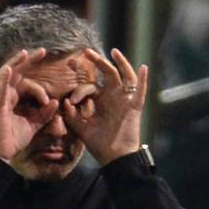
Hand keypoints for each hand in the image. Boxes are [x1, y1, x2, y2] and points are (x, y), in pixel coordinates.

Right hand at [0, 48, 58, 161]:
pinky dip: (4, 77)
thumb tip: (55, 102)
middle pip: (16, 72)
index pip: (26, 84)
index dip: (40, 89)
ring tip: (26, 53)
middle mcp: (4, 95)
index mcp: (13, 99)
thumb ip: (44, 113)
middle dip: (28, 61)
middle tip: (43, 51)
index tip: (48, 101)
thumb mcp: (34, 124)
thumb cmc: (14, 139)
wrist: (2, 153)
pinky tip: (10, 68)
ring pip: (6, 74)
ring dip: (16, 62)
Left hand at [63, 48, 147, 165]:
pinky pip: (140, 91)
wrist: (114, 157)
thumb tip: (65, 101)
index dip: (79, 89)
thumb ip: (71, 116)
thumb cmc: (99, 143)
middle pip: (106, 73)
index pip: (89, 86)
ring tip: (113, 52)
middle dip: (97, 62)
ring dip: (120, 63)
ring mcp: (124, 100)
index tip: (70, 100)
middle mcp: (112, 96)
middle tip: (85, 52)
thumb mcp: (81, 128)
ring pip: (124, 76)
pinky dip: (143, 79)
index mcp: (99, 100)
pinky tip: (143, 67)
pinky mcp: (134, 107)